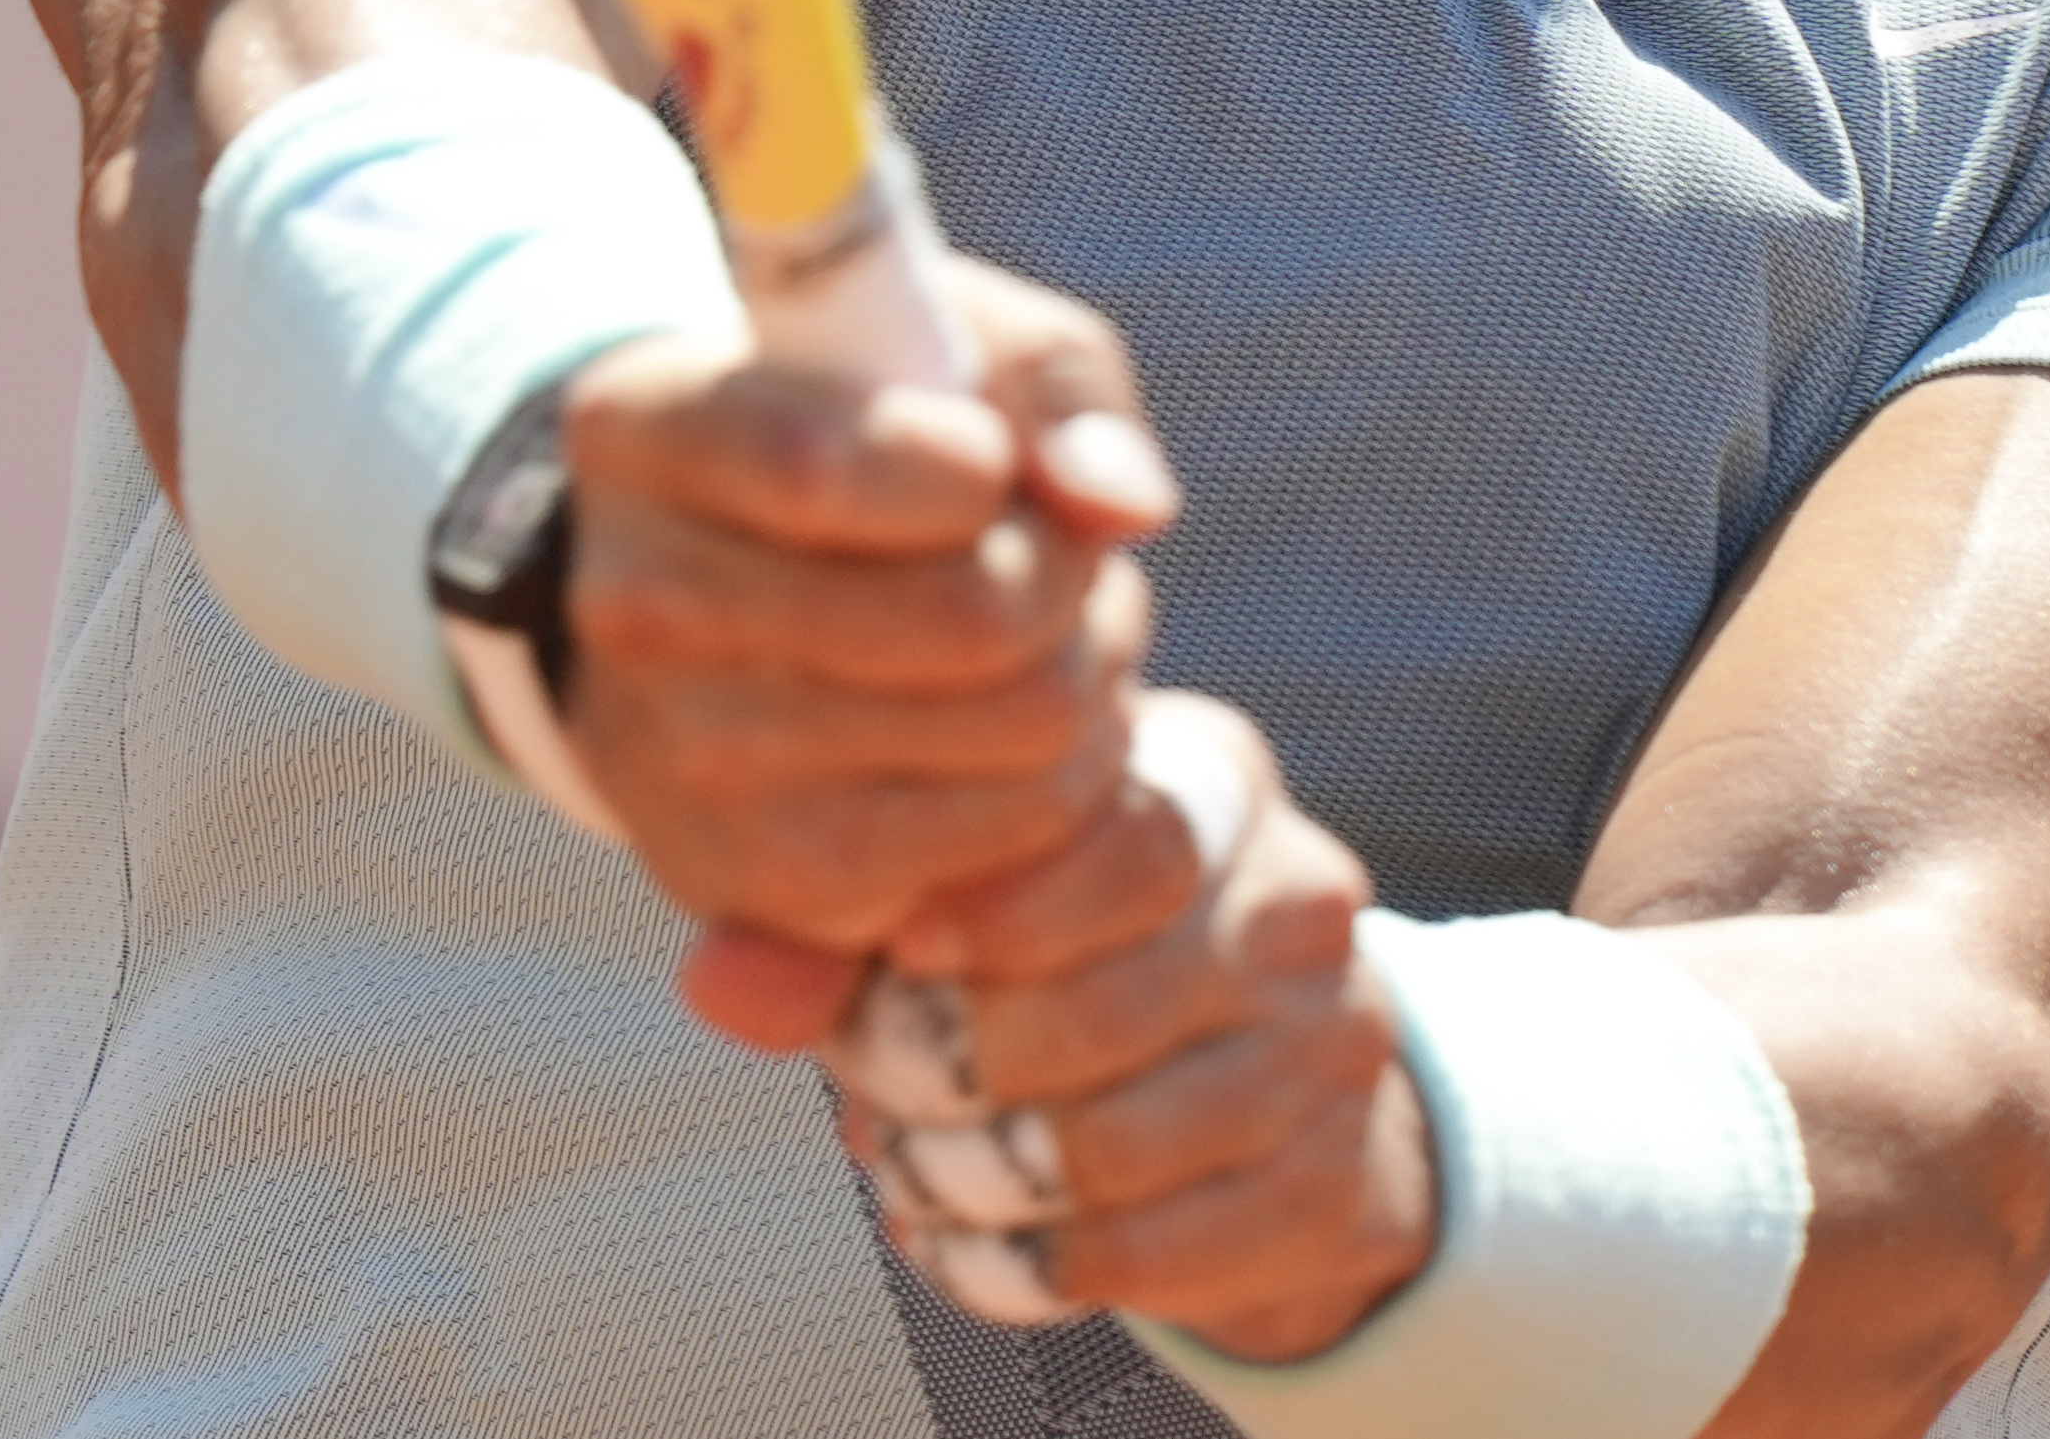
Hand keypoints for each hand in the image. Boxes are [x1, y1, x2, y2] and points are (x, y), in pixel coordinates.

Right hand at [556, 251, 1179, 954]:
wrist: (715, 592)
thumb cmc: (865, 428)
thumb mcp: (942, 337)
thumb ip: (1053, 382)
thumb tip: (1125, 503)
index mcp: (642, 431)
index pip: (823, 467)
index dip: (975, 468)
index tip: (992, 459)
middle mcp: (632, 605)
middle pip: (969, 616)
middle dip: (1071, 576)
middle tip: (1060, 553)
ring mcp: (681, 763)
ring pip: (1017, 734)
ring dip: (1087, 678)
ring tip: (1048, 634)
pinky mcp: (758, 885)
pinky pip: (1005, 848)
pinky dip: (1059, 785)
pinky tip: (1010, 728)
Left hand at [814, 692, 1441, 1366]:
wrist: (1263, 1100)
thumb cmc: (1066, 964)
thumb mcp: (964, 913)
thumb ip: (833, 937)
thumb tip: (715, 982)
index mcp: (1212, 783)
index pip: (1130, 834)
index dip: (1002, 907)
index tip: (903, 950)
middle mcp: (1295, 901)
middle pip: (1106, 1003)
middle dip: (953, 1074)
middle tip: (881, 1105)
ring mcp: (1333, 1043)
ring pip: (1118, 1144)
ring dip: (982, 1183)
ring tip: (922, 1175)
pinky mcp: (1335, 1180)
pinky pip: (1155, 1250)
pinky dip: (1040, 1265)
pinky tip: (988, 1243)